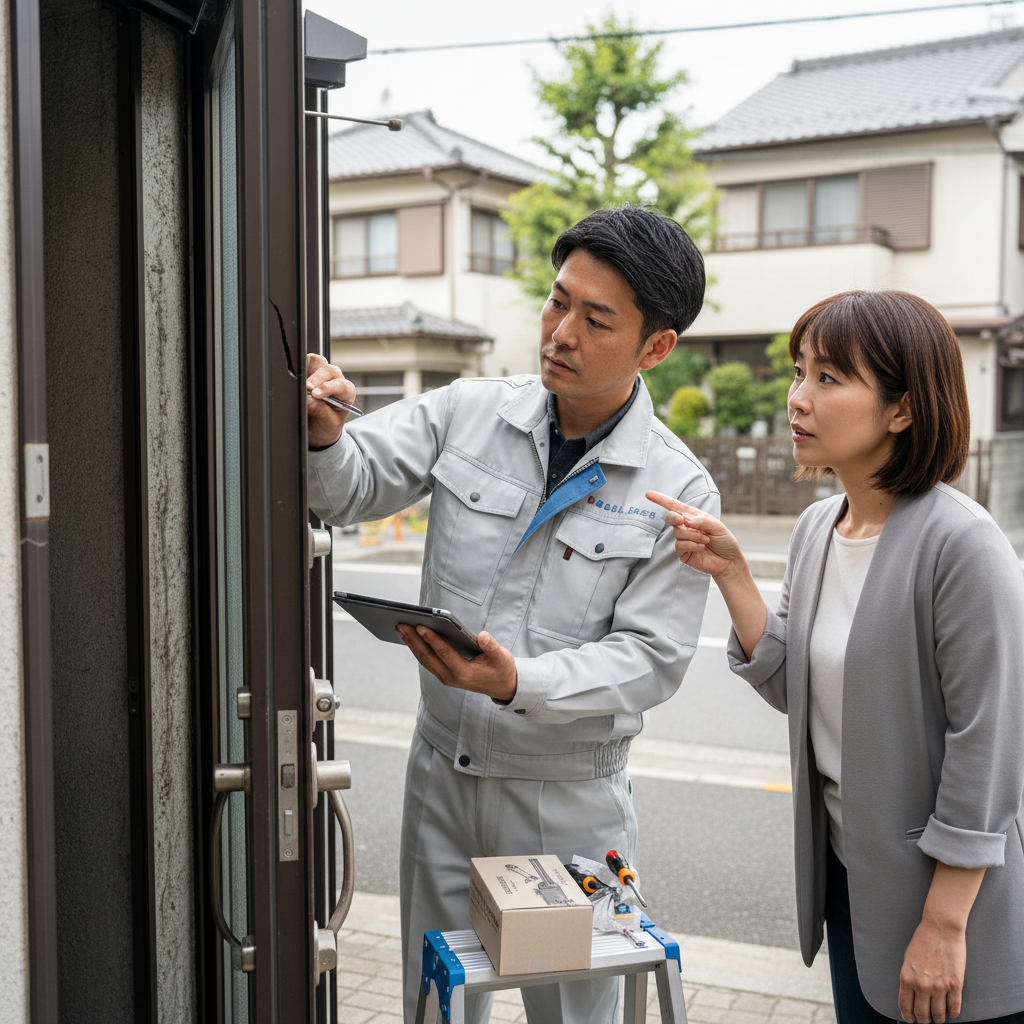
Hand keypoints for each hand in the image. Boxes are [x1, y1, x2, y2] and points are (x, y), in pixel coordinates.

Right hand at [306, 352, 357, 448]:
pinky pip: (303, 362)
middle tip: (306, 388)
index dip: (327, 388)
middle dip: (316, 378)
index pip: (340, 385)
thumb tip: (309, 400)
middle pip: (328, 370)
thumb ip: (321, 412)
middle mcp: (335, 379)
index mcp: (346, 392)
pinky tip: (293, 378)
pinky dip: (297, 368)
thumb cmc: (326, 425)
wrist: (318, 427)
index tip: (315, 394)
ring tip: (297, 382)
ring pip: (315, 362)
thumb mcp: (328, 424)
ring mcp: (322, 373)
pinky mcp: (309, 369)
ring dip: (305, 370)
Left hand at [396, 624, 517, 702]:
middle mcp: (451, 677)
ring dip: (411, 644)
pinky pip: (427, 661)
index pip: (444, 653)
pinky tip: (410, 637)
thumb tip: (482, 636)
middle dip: (413, 640)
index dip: (431, 639)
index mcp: (464, 673)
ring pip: (424, 660)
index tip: (420, 626)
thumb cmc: (501, 668)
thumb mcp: (502, 657)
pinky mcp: (444, 674)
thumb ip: (492, 646)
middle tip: (401, 624)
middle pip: (428, 657)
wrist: (502, 686)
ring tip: (400, 628)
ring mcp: (446, 677)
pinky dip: (417, 649)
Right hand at [646, 491, 746, 580]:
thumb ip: (701, 521)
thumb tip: (685, 519)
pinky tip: (701, 547)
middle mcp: (686, 527)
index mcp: (693, 517)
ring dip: (693, 535)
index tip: (648, 494)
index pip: (675, 506)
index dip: (661, 500)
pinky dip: (691, 545)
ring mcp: (683, 540)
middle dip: (674, 518)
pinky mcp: (683, 553)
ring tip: (706, 540)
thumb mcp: (717, 526)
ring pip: (678, 533)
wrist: (729, 561)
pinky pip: (680, 545)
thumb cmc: (724, 541)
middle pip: (671, 518)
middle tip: (681, 520)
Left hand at [899, 918, 966, 1022]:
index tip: (911, 1019)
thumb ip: (909, 978)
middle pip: (922, 1014)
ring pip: (939, 1014)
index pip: (905, 1006)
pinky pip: (954, 1008)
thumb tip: (911, 995)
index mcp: (906, 977)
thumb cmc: (922, 940)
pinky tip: (951, 1012)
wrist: (940, 928)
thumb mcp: (908, 959)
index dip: (908, 1016)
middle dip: (924, 1019)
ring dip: (939, 1018)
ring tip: (939, 1017)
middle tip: (926, 1019)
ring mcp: (939, 986)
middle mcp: (922, 985)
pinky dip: (953, 1013)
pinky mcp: (955, 984)